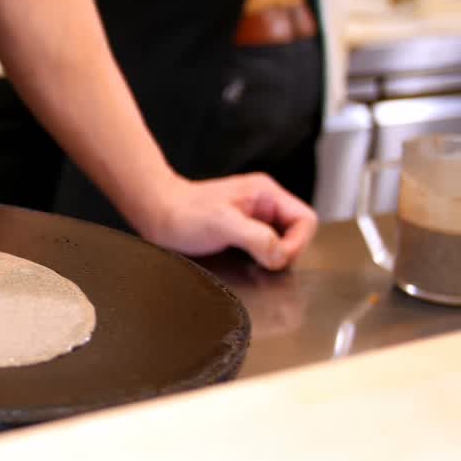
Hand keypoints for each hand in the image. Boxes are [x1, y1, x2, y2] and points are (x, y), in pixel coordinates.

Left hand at [137, 173, 317, 270]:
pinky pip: (262, 250)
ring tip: (251, 264)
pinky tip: (243, 265)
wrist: (155, 214)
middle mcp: (262, 205)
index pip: (305, 220)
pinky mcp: (239, 234)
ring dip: (271, 257)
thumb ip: (257, 237)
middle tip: (264, 264)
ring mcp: (251, 220)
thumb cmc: (182, 213)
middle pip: (296, 234)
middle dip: (285, 252)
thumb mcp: (222, 223)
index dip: (297, 243)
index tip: (277, 259)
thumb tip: (280, 255)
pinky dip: (258, 260)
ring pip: (279, 244)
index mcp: (266, 194)